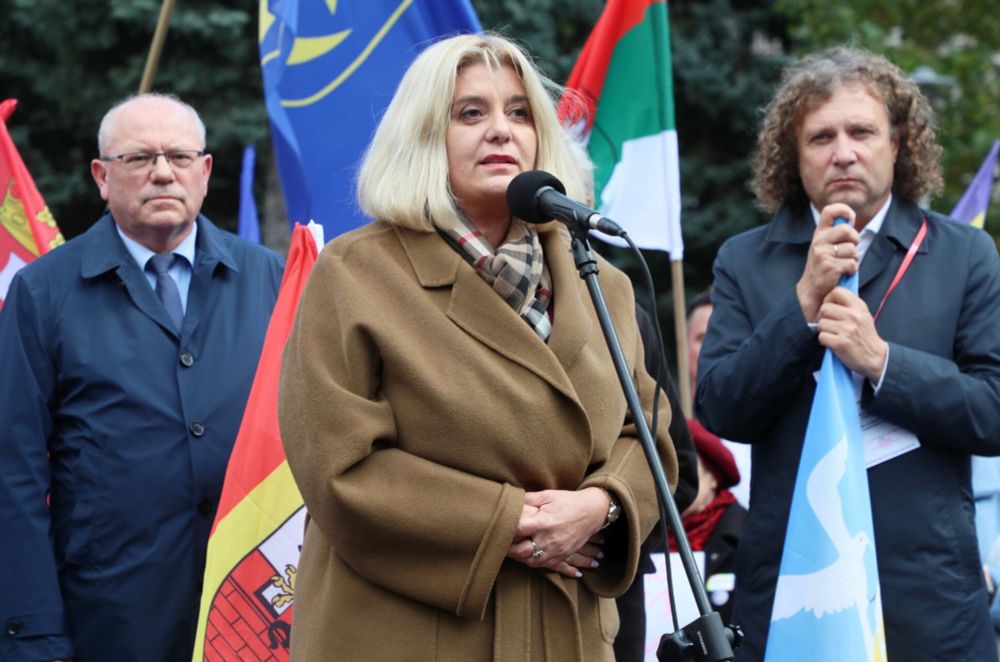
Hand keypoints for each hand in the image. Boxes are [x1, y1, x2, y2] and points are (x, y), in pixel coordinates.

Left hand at [506, 488, 609, 577]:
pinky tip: (529, 558)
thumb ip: (529, 499)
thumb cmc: (568, 501)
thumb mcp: (548, 495)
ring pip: (533, 562)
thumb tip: (512, 498)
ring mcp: (556, 549)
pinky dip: (536, 563)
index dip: (506, 531)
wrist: (592, 511)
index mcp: (543, 522)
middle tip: (502, 545)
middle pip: (522, 551)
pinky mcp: (563, 554)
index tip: (499, 529)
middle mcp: (548, 539)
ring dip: (522, 558)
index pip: (518, 531)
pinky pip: (547, 565)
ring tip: (514, 552)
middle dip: (510, 550)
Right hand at [796, 203, 860, 322]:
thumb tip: (850, 219)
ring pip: (853, 249)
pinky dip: (852, 270)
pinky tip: (843, 274)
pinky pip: (852, 264)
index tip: (850, 218)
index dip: (844, 210)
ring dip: (854, 259)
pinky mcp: (829, 266)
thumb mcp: (825, 247)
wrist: (811, 291)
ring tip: (844, 265)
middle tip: (851, 250)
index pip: (829, 211)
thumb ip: (836, 234)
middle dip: (855, 240)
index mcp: (819, 234)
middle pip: (847, 230)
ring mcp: (822, 253)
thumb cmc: (823, 268)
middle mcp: (819, 241)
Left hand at [816, 287, 887, 380]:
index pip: (837, 291)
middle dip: (824, 317)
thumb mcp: (862, 315)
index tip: (831, 308)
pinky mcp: (841, 343)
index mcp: (859, 306)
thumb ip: (849, 305)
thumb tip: (831, 295)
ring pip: (821, 323)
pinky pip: (822, 337)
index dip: (829, 299)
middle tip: (831, 324)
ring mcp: (847, 329)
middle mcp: (854, 316)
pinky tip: (834, 342)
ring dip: (824, 330)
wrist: (875, 356)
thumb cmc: (865, 335)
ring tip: (834, 334)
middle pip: (824, 308)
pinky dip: (825, 341)